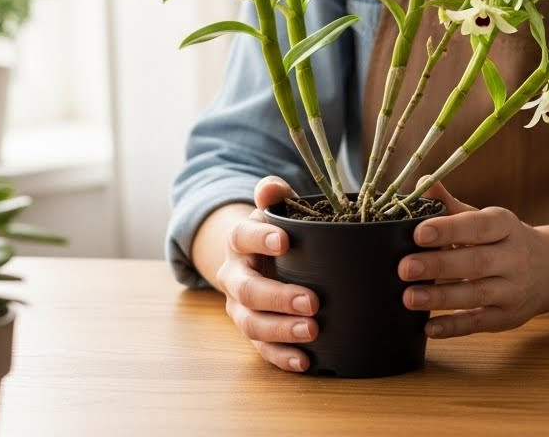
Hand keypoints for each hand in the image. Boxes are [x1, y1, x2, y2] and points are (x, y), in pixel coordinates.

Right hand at [214, 176, 318, 372]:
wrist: (256, 258)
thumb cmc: (277, 231)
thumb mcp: (276, 210)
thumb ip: (275, 195)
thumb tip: (270, 187)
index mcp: (239, 242)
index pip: (241, 237)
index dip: (259, 238)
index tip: (283, 240)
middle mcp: (235, 276)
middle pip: (248, 290)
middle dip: (278, 298)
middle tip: (312, 301)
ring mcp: (241, 307)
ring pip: (252, 323)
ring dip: (282, 330)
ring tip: (313, 330)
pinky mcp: (254, 331)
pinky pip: (263, 348)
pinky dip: (282, 357)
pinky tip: (305, 361)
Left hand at [399, 181, 548, 338]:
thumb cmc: (504, 240)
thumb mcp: (485, 219)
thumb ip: (451, 206)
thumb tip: (422, 183)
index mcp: (505, 226)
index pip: (478, 226)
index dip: (449, 229)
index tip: (419, 232)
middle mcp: (514, 258)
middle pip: (476, 262)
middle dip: (439, 265)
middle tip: (404, 267)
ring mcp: (512, 290)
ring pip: (476, 294)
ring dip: (441, 297)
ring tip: (409, 297)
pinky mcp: (507, 317)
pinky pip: (479, 322)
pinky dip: (454, 327)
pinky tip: (429, 327)